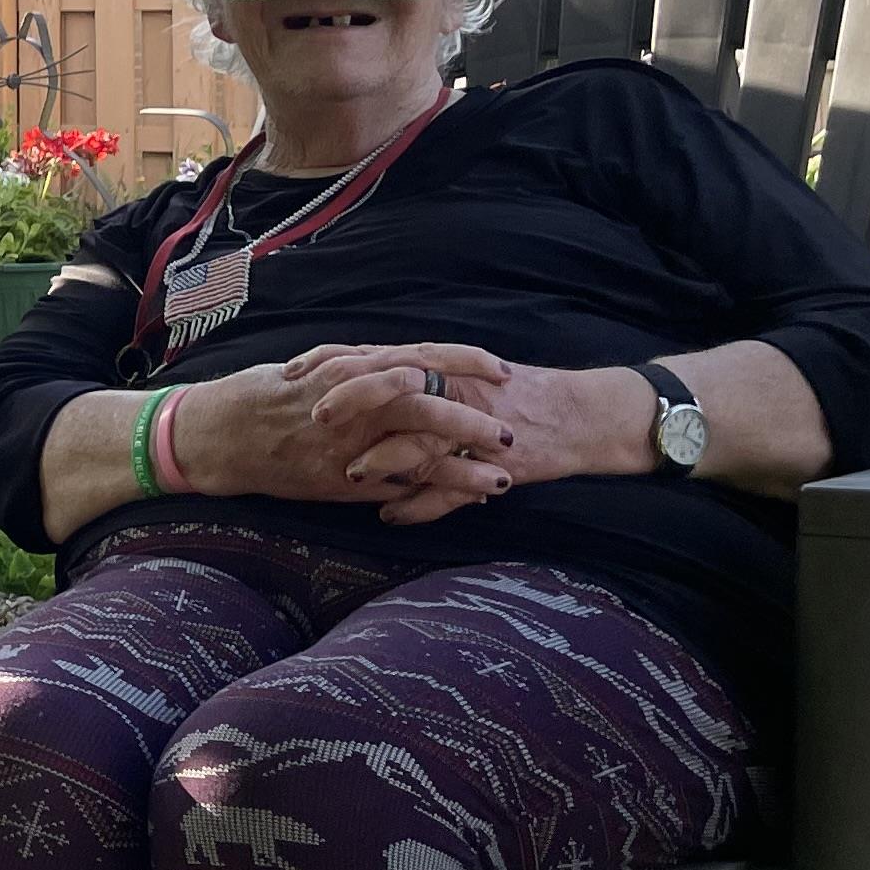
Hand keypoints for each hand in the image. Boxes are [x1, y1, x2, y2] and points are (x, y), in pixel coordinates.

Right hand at [165, 348, 515, 520]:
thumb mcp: (313, 367)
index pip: (419, 356)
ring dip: (463, 463)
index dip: (464, 363)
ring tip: (502, 475)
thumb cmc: (263, 396)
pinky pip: (393, 485)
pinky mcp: (338, 478)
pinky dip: (431, 492)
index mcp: (349, 367)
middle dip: (473, 417)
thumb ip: (359, 368)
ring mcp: (346, 441)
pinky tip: (462, 499)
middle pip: (427, 402)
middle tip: (510, 429)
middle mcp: (351, 401)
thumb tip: (407, 367)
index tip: (501, 369)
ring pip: (416, 447)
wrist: (217, 433)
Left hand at [282, 342, 656, 522]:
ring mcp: (472, 419)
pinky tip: (392, 516)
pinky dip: (421, 502)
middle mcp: (450, 385)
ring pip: (421, 432)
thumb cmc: (513, 398)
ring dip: (383, 454)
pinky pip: (452, 480)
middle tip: (309, 415)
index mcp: (435, 365)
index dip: (329, 361)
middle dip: (347, 397)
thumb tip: (358, 392)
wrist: (580, 413)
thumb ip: (410, 387)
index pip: (372, 353)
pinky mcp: (493, 454)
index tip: (289, 373)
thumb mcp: (456, 382)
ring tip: (349, 473)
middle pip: (390, 381)